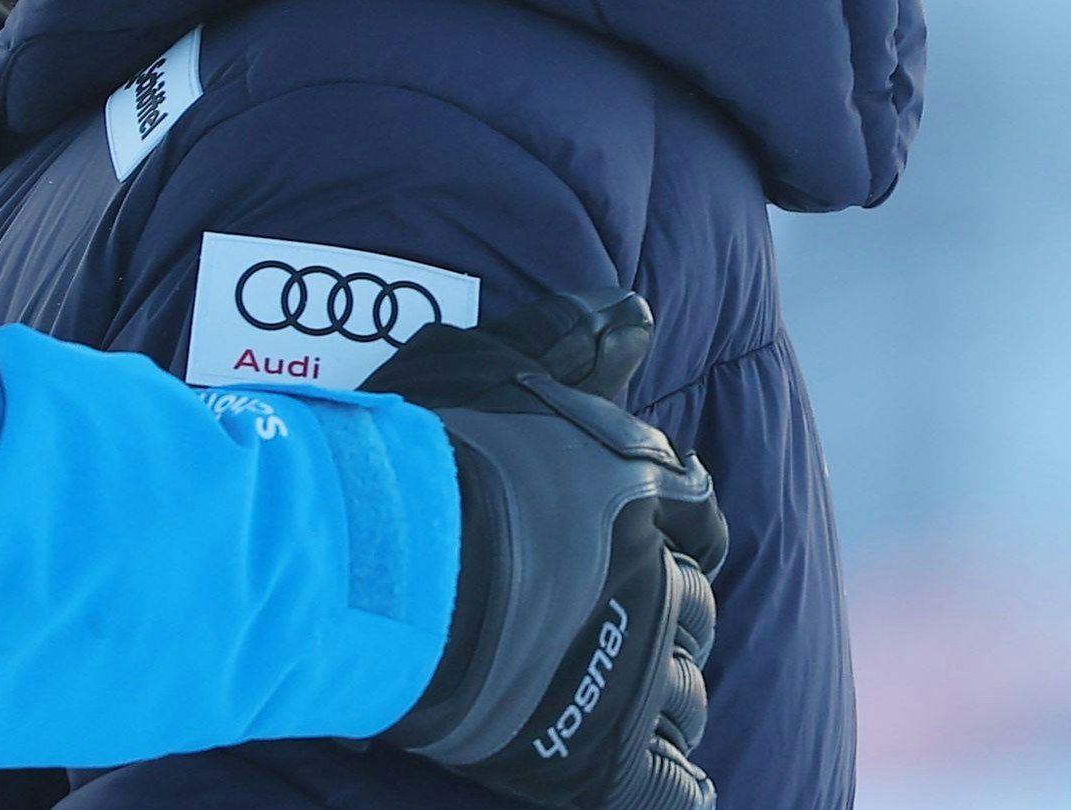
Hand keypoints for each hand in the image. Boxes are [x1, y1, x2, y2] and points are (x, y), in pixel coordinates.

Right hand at [363, 291, 723, 809]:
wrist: (375, 563)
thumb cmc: (419, 457)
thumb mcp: (485, 365)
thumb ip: (567, 337)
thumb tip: (639, 309)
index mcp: (637, 490)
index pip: (695, 506)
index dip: (681, 519)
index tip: (658, 529)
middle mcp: (655, 577)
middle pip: (695, 604)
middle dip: (669, 607)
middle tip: (624, 613)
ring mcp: (632, 669)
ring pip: (685, 692)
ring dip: (662, 690)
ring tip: (618, 692)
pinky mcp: (599, 752)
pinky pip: (670, 787)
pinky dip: (670, 785)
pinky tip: (655, 779)